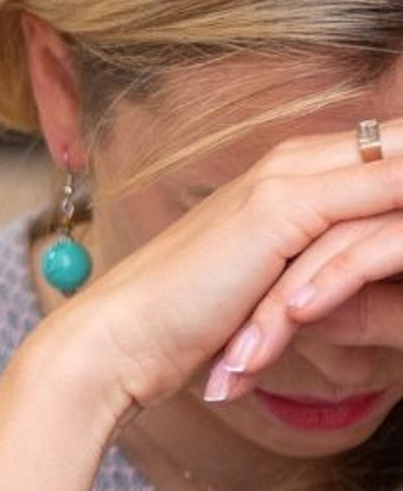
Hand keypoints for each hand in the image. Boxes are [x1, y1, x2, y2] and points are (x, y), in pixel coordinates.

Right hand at [59, 119, 402, 417]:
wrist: (117, 339)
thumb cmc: (185, 327)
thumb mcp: (275, 295)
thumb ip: (325, 277)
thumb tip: (370, 287)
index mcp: (290, 175)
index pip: (391, 150)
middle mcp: (291, 162)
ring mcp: (285, 180)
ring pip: (401, 157)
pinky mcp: (281, 212)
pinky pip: (379, 192)